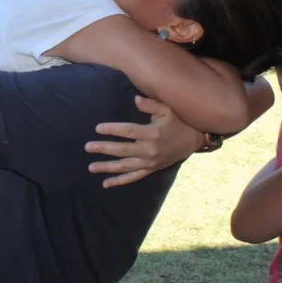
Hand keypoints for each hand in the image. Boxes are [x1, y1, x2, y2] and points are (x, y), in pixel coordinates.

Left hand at [85, 96, 204, 188]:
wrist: (194, 140)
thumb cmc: (178, 121)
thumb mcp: (167, 109)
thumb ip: (151, 104)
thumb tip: (135, 99)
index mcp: (152, 133)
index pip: (128, 131)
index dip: (112, 130)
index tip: (97, 128)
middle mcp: (150, 150)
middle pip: (122, 150)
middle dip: (104, 149)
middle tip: (87, 147)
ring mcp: (150, 162)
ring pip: (125, 166)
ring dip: (107, 167)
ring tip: (91, 167)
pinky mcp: (151, 169)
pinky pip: (134, 177)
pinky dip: (120, 181)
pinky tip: (106, 183)